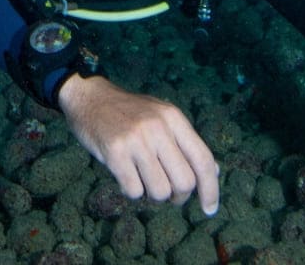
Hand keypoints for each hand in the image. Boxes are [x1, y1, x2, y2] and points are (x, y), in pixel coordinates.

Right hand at [57, 74, 218, 214]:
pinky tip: (125, 175)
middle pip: (185, 182)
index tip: (210, 209)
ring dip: (153, 194)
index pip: (203, 159)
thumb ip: (186, 143)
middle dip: (178, 196)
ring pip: (160, 192)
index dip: (211, 189)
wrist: (90, 96)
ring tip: (142, 178)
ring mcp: (136, 139)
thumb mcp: (162, 116)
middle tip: (167, 192)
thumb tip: (214, 171)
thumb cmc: (130, 112)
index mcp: (173, 117)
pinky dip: (131, 191)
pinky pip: (134, 192)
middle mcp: (158, 127)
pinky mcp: (115, 152)